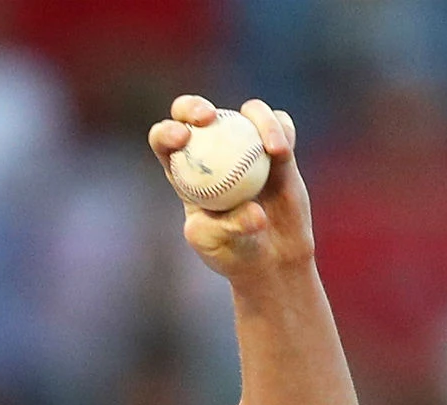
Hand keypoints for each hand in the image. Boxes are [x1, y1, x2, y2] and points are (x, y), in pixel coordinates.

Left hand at [149, 96, 313, 280]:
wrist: (270, 257)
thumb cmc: (232, 253)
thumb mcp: (216, 245)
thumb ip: (226, 228)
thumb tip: (253, 213)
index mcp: (183, 171)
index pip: (164, 142)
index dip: (166, 132)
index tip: (181, 138)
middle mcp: (212, 150)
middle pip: (194, 113)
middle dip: (192, 106)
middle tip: (207, 118)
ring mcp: (245, 144)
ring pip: (246, 113)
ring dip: (258, 119)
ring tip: (274, 150)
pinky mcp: (277, 147)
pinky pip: (280, 125)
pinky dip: (281, 130)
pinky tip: (281, 151)